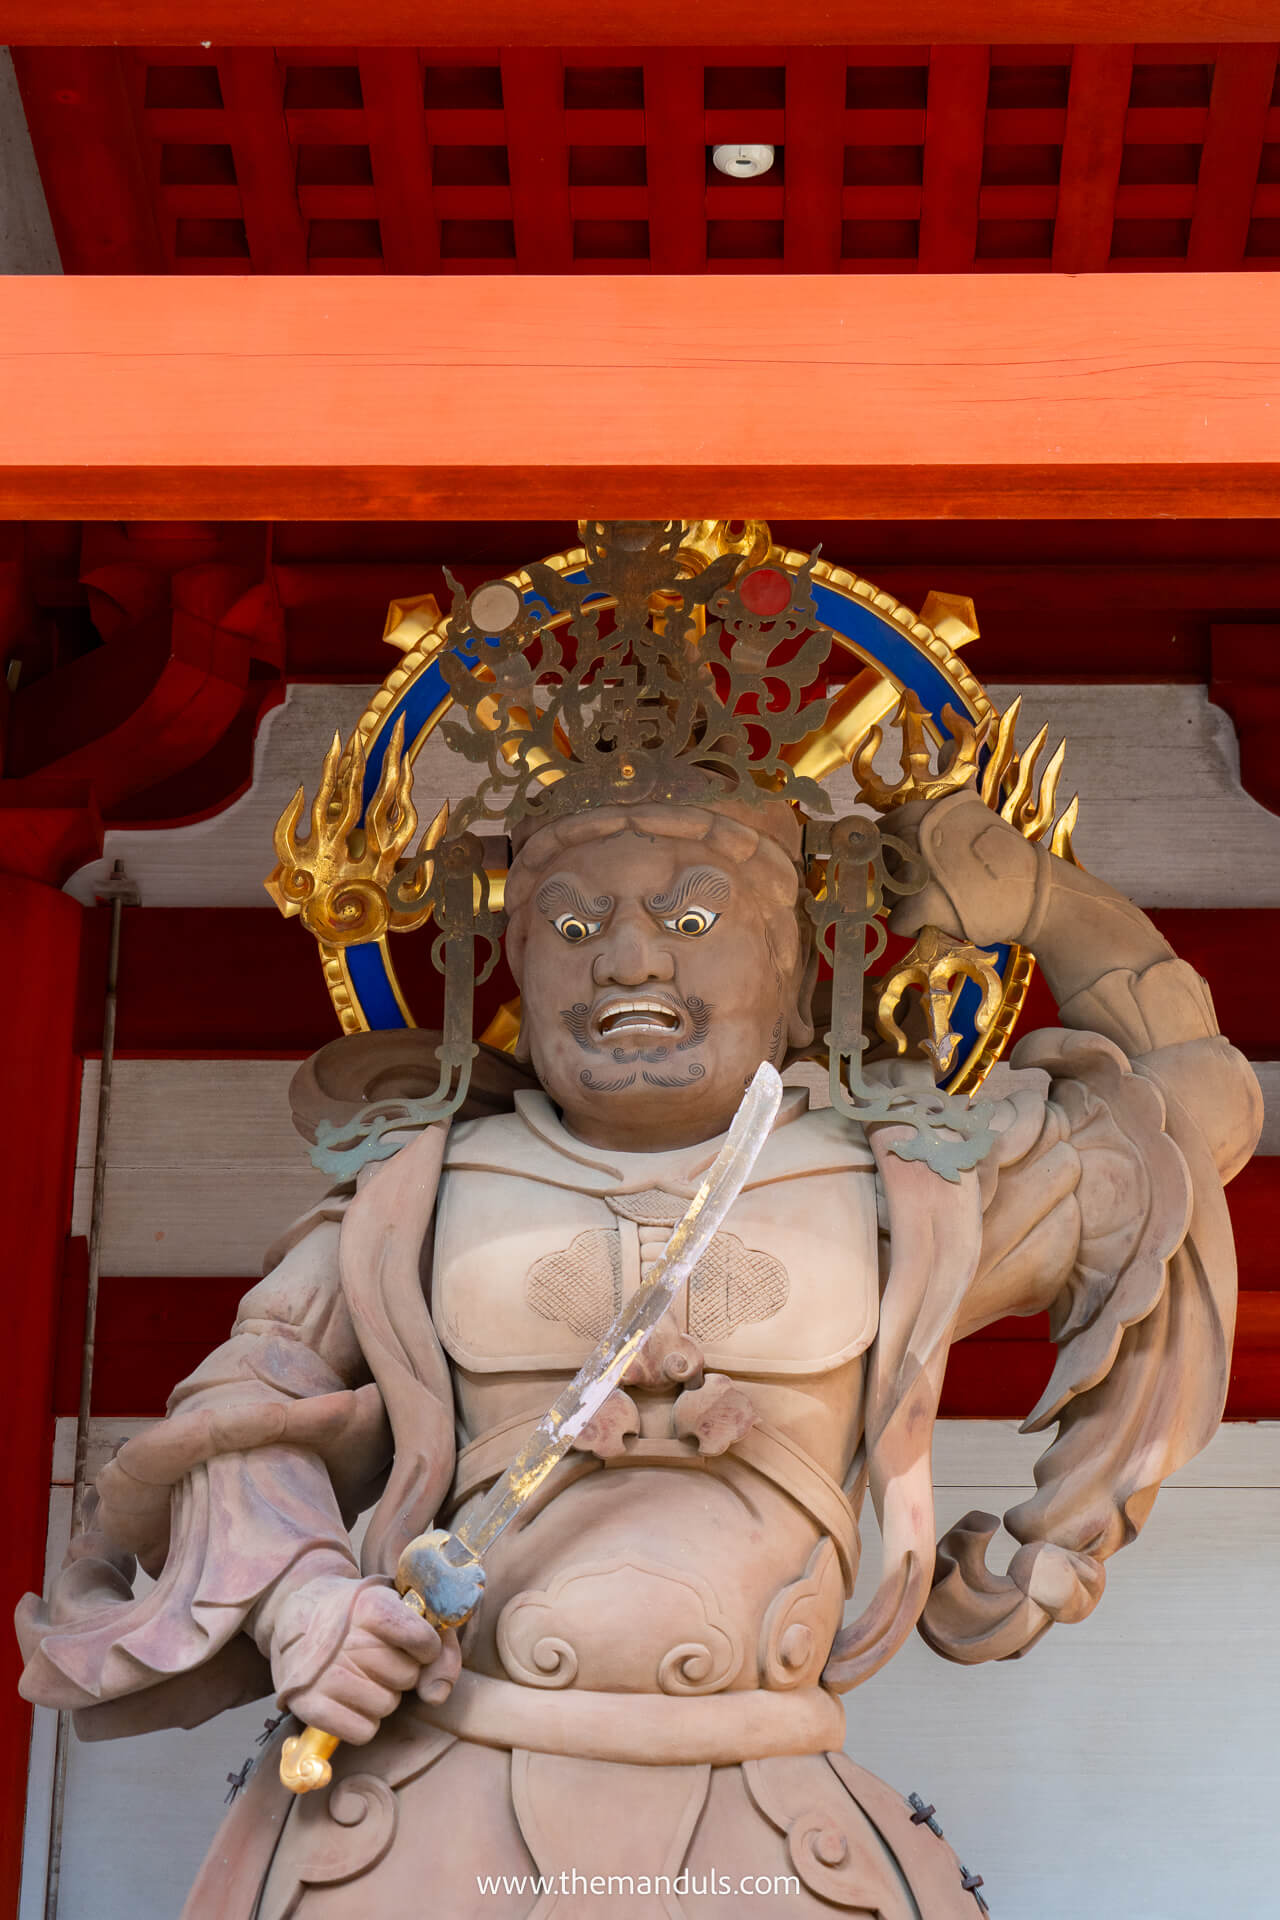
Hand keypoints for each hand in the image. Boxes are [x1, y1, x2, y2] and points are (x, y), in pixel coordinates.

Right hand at [271, 1575, 460, 1743]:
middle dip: (401, 1669)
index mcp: (370, 1605)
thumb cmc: (359, 1612)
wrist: (298, 1613)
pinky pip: (362, 1732)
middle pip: (407, 1676)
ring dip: (381, 1695)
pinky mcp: (308, 1705)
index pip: (422, 1639)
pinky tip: (349, 1698)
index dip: (426, 1645)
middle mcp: (346, 1640)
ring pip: (387, 1705)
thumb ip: (439, 1642)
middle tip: (377, 1654)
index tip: (414, 1640)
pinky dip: (362, 1721)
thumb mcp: (400, 1604)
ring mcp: (325, 1675)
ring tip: (361, 1673)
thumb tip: (436, 1695)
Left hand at [886, 790, 1041, 949]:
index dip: (892, 851)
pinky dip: (913, 926)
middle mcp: (914, 835)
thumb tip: (947, 741)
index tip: (913, 860)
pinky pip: (897, 921)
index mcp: (920, 812)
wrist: (1033, 892)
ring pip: (887, 895)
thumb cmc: (1001, 854)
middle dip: (900, 880)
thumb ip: (954, 779)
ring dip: (906, 903)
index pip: (879, 833)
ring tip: (939, 898)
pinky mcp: (923, 902)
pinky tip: (936, 917)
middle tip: (934, 884)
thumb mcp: (975, 808)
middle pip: (881, 866)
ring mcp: (918, 868)